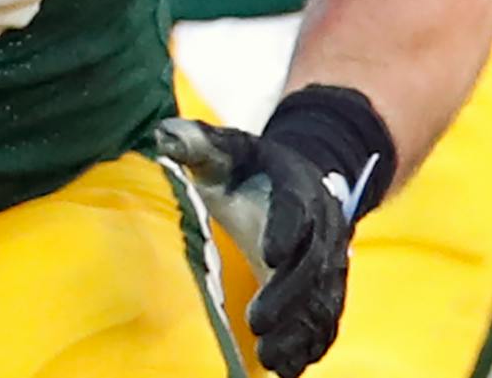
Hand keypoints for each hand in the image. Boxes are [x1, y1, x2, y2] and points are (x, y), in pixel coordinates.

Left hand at [155, 117, 351, 377]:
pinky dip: (312, 344)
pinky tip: (290, 369)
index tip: (267, 253)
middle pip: (310, 263)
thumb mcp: (224, 150)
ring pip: (321, 298)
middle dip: (287, 295)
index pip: (295, 206)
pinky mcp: (325, 288)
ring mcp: (328, 260)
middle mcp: (321, 225)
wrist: (298, 179)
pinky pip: (326, 318)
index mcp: (296, 186)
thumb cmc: (247, 168)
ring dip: (300, 331)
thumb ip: (197, 142)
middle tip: (257, 323)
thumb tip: (163, 136)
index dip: (285, 228)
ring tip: (271, 360)